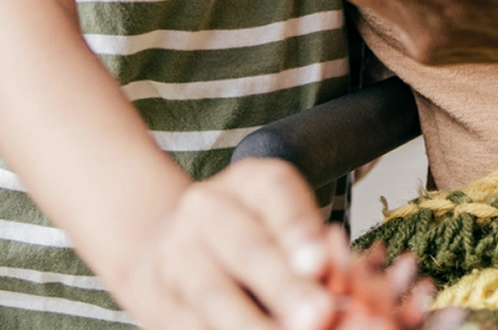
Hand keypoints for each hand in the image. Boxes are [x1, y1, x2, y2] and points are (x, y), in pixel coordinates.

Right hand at [109, 159, 359, 329]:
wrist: (168, 247)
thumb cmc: (250, 235)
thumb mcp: (285, 225)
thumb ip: (317, 249)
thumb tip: (339, 281)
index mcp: (248, 182)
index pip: (275, 191)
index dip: (298, 228)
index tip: (319, 265)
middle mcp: (206, 209)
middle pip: (246, 246)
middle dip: (284, 286)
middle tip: (319, 315)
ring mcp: (175, 254)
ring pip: (212, 292)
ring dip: (251, 322)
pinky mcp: (157, 299)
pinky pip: (190, 323)